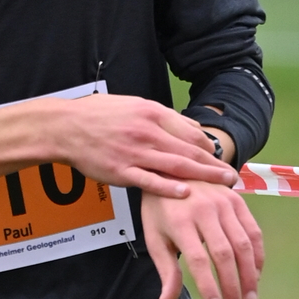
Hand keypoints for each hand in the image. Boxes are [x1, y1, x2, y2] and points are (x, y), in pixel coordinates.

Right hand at [44, 93, 236, 201]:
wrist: (64, 127)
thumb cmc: (98, 115)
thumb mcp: (132, 105)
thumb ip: (160, 117)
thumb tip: (187, 127)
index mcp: (151, 113)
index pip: (189, 131)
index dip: (208, 146)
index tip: (220, 157)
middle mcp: (147, 132)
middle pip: (189, 149)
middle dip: (214, 164)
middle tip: (234, 175)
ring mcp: (134, 152)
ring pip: (176, 165)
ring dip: (203, 176)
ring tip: (222, 184)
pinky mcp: (121, 171)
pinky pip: (149, 180)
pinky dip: (169, 187)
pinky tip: (186, 193)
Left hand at [142, 183, 265, 298]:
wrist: (173, 168)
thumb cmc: (160, 209)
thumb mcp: (155, 238)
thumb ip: (165, 271)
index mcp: (180, 221)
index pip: (198, 259)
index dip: (209, 285)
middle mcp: (204, 210)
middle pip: (224, 253)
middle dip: (232, 285)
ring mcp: (223, 203)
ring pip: (243, 244)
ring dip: (250, 274)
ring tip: (250, 298)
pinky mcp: (237, 200)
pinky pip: (253, 231)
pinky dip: (257, 255)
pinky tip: (255, 275)